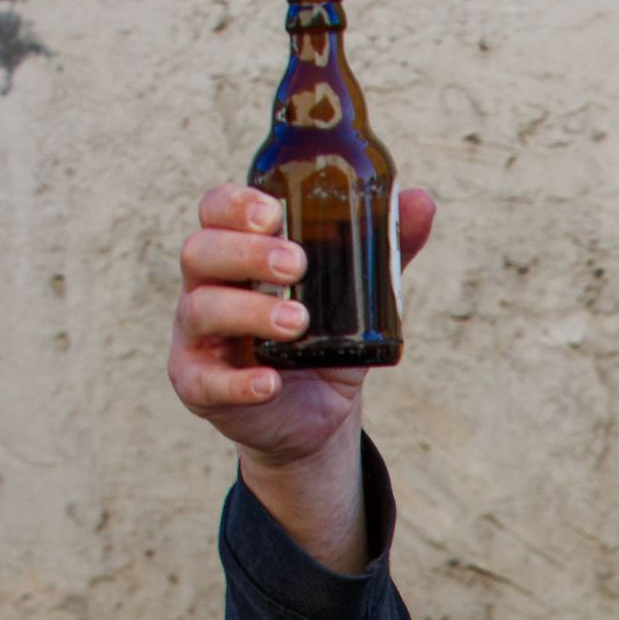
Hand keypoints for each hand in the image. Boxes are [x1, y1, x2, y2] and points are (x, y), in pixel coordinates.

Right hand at [167, 181, 436, 463]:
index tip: (273, 211)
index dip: (235, 204)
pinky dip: (239, 382)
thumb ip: (382, 252)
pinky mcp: (199, 386)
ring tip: (298, 321)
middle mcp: (207, 287)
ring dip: (250, 313)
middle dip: (246, 254)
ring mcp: (196, 338)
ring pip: (202, 310)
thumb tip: (422, 202)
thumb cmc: (321, 342)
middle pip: (201, 253)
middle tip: (295, 265)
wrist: (314, 418)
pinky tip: (270, 382)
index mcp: (235, 254)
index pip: (216, 211)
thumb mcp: (356, 298)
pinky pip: (206, 382)